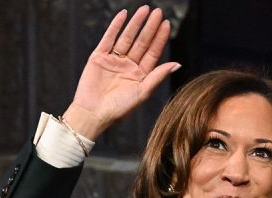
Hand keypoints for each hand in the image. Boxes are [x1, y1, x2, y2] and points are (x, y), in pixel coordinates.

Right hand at [63, 6, 180, 139]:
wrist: (94, 113)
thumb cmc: (119, 109)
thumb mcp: (142, 92)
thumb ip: (158, 76)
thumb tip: (177, 64)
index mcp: (141, 76)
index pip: (153, 53)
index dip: (160, 39)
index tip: (166, 24)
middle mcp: (129, 66)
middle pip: (142, 43)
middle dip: (150, 27)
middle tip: (158, 12)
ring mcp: (114, 61)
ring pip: (127, 38)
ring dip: (136, 24)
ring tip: (145, 10)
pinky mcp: (99, 57)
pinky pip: (108, 38)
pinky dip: (115, 27)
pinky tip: (124, 15)